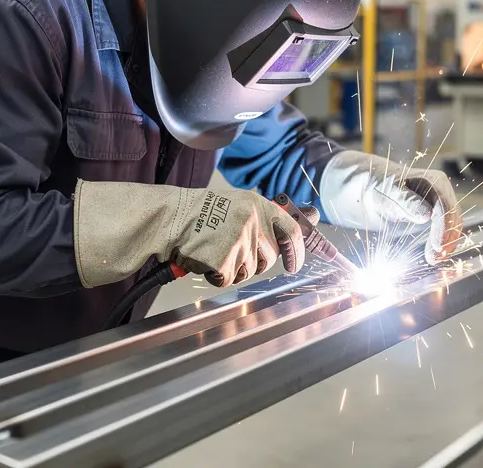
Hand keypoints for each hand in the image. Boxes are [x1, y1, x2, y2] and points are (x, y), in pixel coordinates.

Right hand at [171, 188, 306, 286]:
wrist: (171, 218)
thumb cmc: (202, 213)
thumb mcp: (240, 204)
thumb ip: (271, 216)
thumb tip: (312, 216)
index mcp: (259, 205)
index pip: (293, 232)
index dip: (297, 252)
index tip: (294, 265)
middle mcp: (253, 221)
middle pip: (268, 259)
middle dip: (254, 262)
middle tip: (232, 251)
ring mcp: (239, 240)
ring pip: (248, 271)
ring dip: (233, 268)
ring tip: (214, 249)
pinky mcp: (224, 258)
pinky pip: (228, 278)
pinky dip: (216, 275)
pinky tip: (205, 259)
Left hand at [318, 151, 462, 263]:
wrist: (372, 188)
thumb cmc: (378, 186)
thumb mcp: (387, 191)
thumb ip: (406, 201)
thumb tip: (426, 215)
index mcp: (433, 181)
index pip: (446, 206)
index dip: (444, 228)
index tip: (437, 246)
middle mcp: (442, 192)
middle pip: (453, 218)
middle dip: (447, 239)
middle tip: (434, 258)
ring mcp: (442, 205)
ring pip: (452, 228)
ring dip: (445, 245)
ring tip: (432, 259)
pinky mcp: (437, 218)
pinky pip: (446, 232)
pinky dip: (441, 245)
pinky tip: (432, 255)